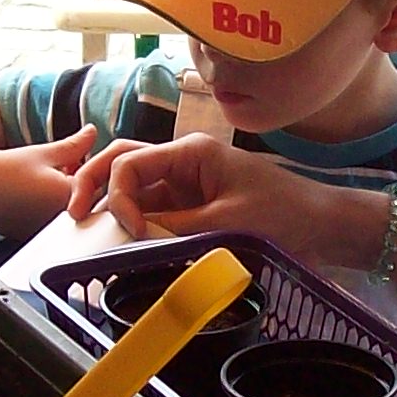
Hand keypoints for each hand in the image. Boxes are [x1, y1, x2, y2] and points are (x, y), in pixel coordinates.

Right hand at [0, 124, 102, 233]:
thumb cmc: (5, 168)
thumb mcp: (44, 152)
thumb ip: (76, 145)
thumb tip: (94, 132)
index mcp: (67, 196)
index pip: (102, 187)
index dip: (100, 172)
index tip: (93, 162)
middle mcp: (60, 220)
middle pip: (93, 204)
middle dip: (90, 186)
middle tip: (75, 169)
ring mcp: (50, 233)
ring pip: (78, 215)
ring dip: (76, 198)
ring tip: (56, 180)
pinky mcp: (40, 239)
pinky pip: (62, 223)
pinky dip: (60, 208)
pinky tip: (45, 194)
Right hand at [72, 131, 365, 257]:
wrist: (324, 226)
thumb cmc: (285, 213)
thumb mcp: (228, 222)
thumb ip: (178, 228)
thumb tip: (135, 236)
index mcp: (190, 152)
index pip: (130, 162)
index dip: (117, 194)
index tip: (131, 230)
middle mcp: (182, 163)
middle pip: (122, 165)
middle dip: (94, 185)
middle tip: (73, 216)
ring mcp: (186, 186)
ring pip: (135, 191)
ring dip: (112, 208)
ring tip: (89, 233)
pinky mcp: (193, 209)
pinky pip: (154, 213)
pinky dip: (137, 226)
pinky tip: (124, 245)